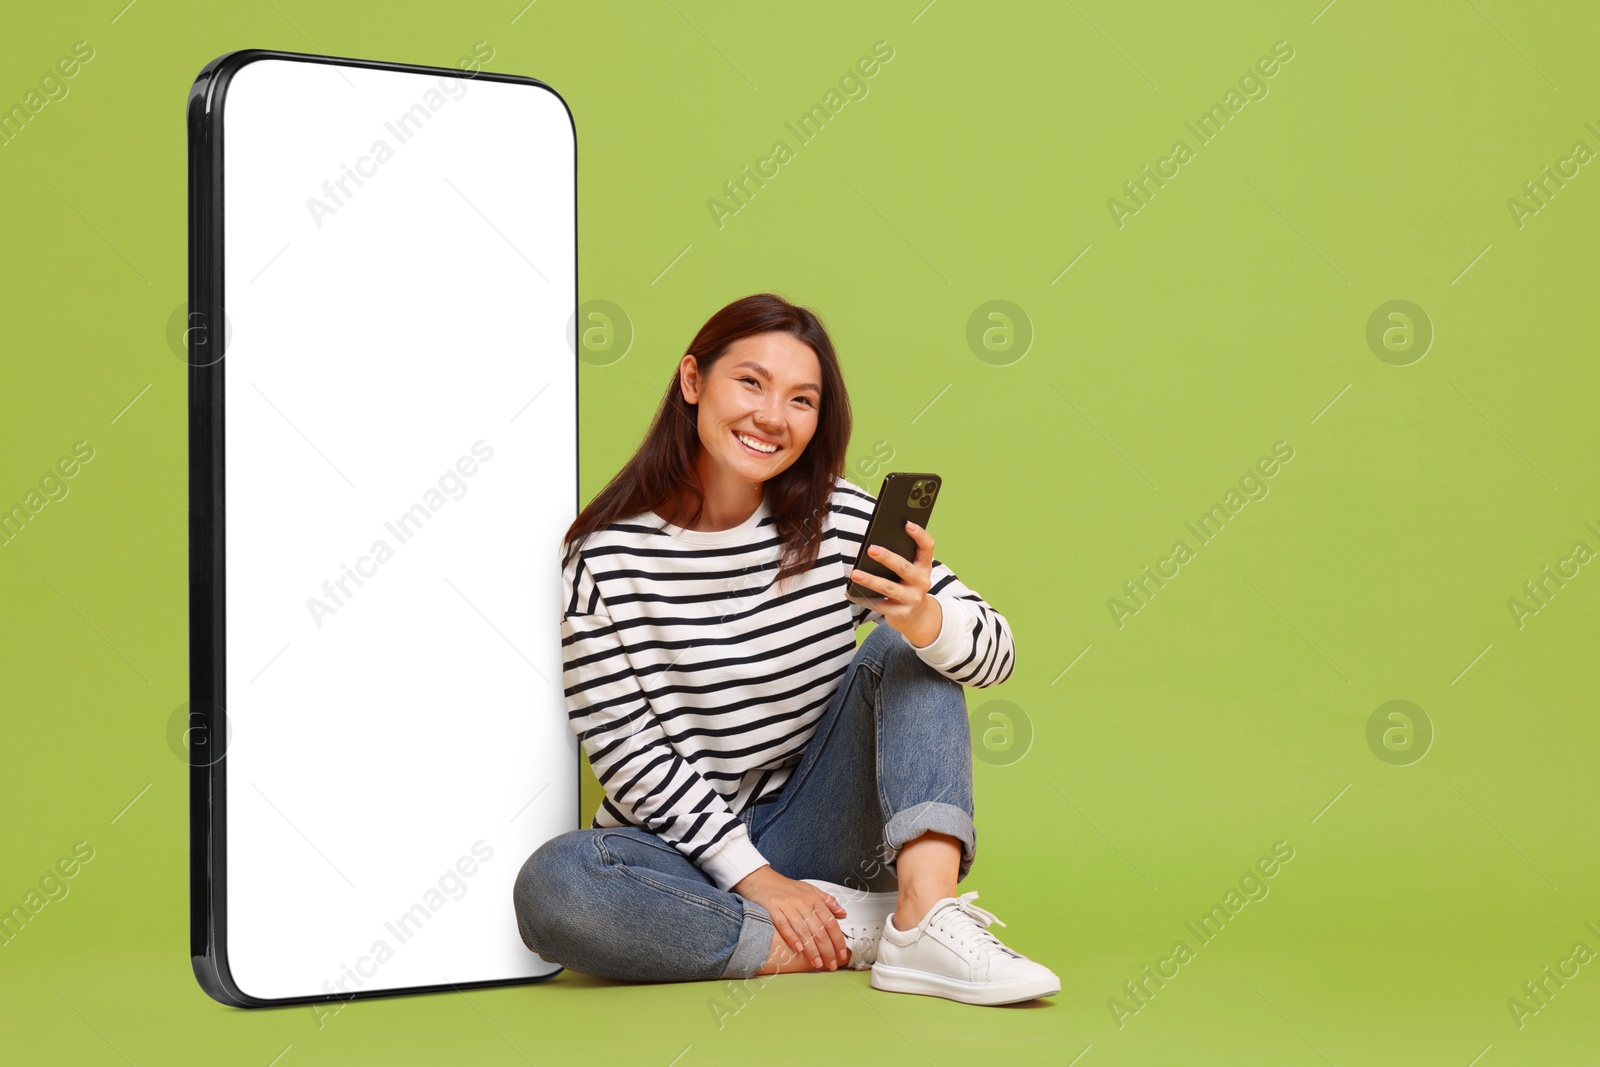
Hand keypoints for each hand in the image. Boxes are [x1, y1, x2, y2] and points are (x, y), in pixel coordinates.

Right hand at [730, 865, 849, 969]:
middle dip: (827, 950)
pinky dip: (791, 938)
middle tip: (831, 964)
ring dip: (812, 949)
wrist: (761, 878)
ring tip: (818, 963)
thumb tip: (842, 913)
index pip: (830, 922)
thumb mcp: (810, 889)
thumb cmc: (785, 887)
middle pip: (819, 929)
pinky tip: (798, 949)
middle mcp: (802, 902)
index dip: (838, 939)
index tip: (842, 953)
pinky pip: (783, 925)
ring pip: (803, 930)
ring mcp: (787, 905)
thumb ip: (828, 901)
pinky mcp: (772, 908)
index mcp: (813, 898)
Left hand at [848, 521, 942, 647]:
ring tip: (854, 573)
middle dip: (887, 557)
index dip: (919, 535)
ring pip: (889, 588)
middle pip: (904, 567)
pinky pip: (880, 604)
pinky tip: (851, 592)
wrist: (918, 618)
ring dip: (870, 580)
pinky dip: (864, 598)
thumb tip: (874, 544)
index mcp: (924, 566)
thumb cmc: (908, 587)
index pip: (927, 547)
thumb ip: (901, 558)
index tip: (907, 523)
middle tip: (870, 549)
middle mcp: (922, 582)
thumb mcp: (911, 572)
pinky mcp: (902, 613)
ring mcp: (912, 599)